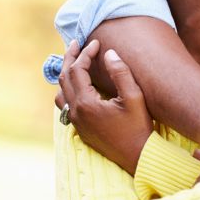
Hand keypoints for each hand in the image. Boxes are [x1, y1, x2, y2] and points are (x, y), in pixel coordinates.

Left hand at [56, 39, 152, 174]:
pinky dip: (67, 89)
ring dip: (66, 74)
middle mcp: (76, 113)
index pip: (77, 70)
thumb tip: (108, 53)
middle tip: (76, 43)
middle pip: (64, 78)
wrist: (138, 157)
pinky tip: (77, 85)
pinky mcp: (80, 129)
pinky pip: (64, 104)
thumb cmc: (139, 127)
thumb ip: (120, 72)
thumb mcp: (134, 97)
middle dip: (70, 58)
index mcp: (86, 103)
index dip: (85, 53)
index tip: (96, 43)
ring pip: (61, 92)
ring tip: (74, 61)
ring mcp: (76, 122)